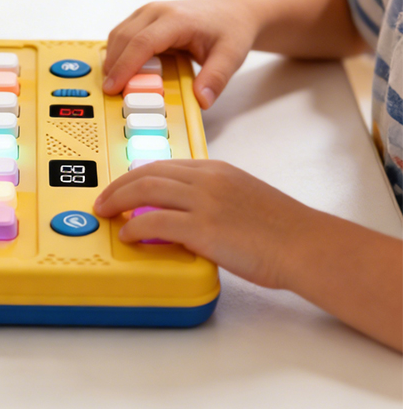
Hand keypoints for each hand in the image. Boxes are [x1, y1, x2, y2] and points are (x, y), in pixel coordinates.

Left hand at [93, 159, 314, 289]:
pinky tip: (129, 235)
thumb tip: (185, 211)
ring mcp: (204, 202)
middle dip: (118, 185)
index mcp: (216, 169)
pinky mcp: (203, 228)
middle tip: (103, 200)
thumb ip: (212, 197)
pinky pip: (155, 222)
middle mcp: (207, 179)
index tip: (122, 187)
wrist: (306, 244)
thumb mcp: (243, 198)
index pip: (164, 164)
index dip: (136, 175)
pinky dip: (135, 227)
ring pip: (145, 190)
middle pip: (147, 172)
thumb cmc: (283, 230)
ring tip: (106, 214)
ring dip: (118, 201)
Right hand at [102, 0, 258, 107]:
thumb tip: (201, 100)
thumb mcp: (230, 57)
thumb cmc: (230, 30)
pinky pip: (122, 34)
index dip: (125, 66)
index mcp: (176, 19)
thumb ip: (216, 79)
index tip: (113, 88)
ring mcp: (148, 12)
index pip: (142, 42)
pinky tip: (122, 70)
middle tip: (111, 92)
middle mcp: (157, 11)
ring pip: (118, 34)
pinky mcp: (143, 17)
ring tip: (116, 84)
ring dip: (113, 59)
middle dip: (113, 66)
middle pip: (124, 38)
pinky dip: (117, 53)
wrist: (231, 11)